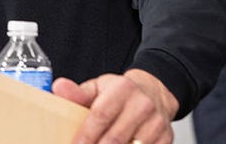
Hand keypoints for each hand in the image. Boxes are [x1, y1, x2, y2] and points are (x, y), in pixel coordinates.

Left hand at [52, 69, 178, 143]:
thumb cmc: (121, 92)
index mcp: (123, 89)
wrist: (154, 92)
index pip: (100, 116)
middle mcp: (142, 105)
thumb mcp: (98, 87)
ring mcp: (156, 123)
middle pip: (115, 138)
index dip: (85, 135)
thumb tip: (59, 88)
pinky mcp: (166, 138)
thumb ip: (77, 93)